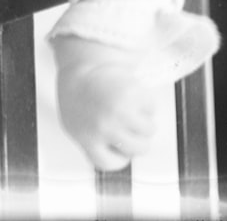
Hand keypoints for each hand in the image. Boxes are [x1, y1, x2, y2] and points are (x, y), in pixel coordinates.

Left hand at [54, 38, 159, 170]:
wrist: (79, 63)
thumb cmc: (78, 94)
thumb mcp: (75, 124)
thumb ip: (92, 144)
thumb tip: (119, 157)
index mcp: (87, 138)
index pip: (112, 164)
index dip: (119, 156)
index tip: (119, 147)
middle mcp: (105, 127)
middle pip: (139, 149)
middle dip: (137, 138)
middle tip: (129, 125)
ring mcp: (120, 111)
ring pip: (149, 130)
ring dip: (144, 120)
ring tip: (130, 107)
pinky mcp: (133, 93)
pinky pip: (151, 107)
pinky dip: (146, 102)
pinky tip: (132, 95)